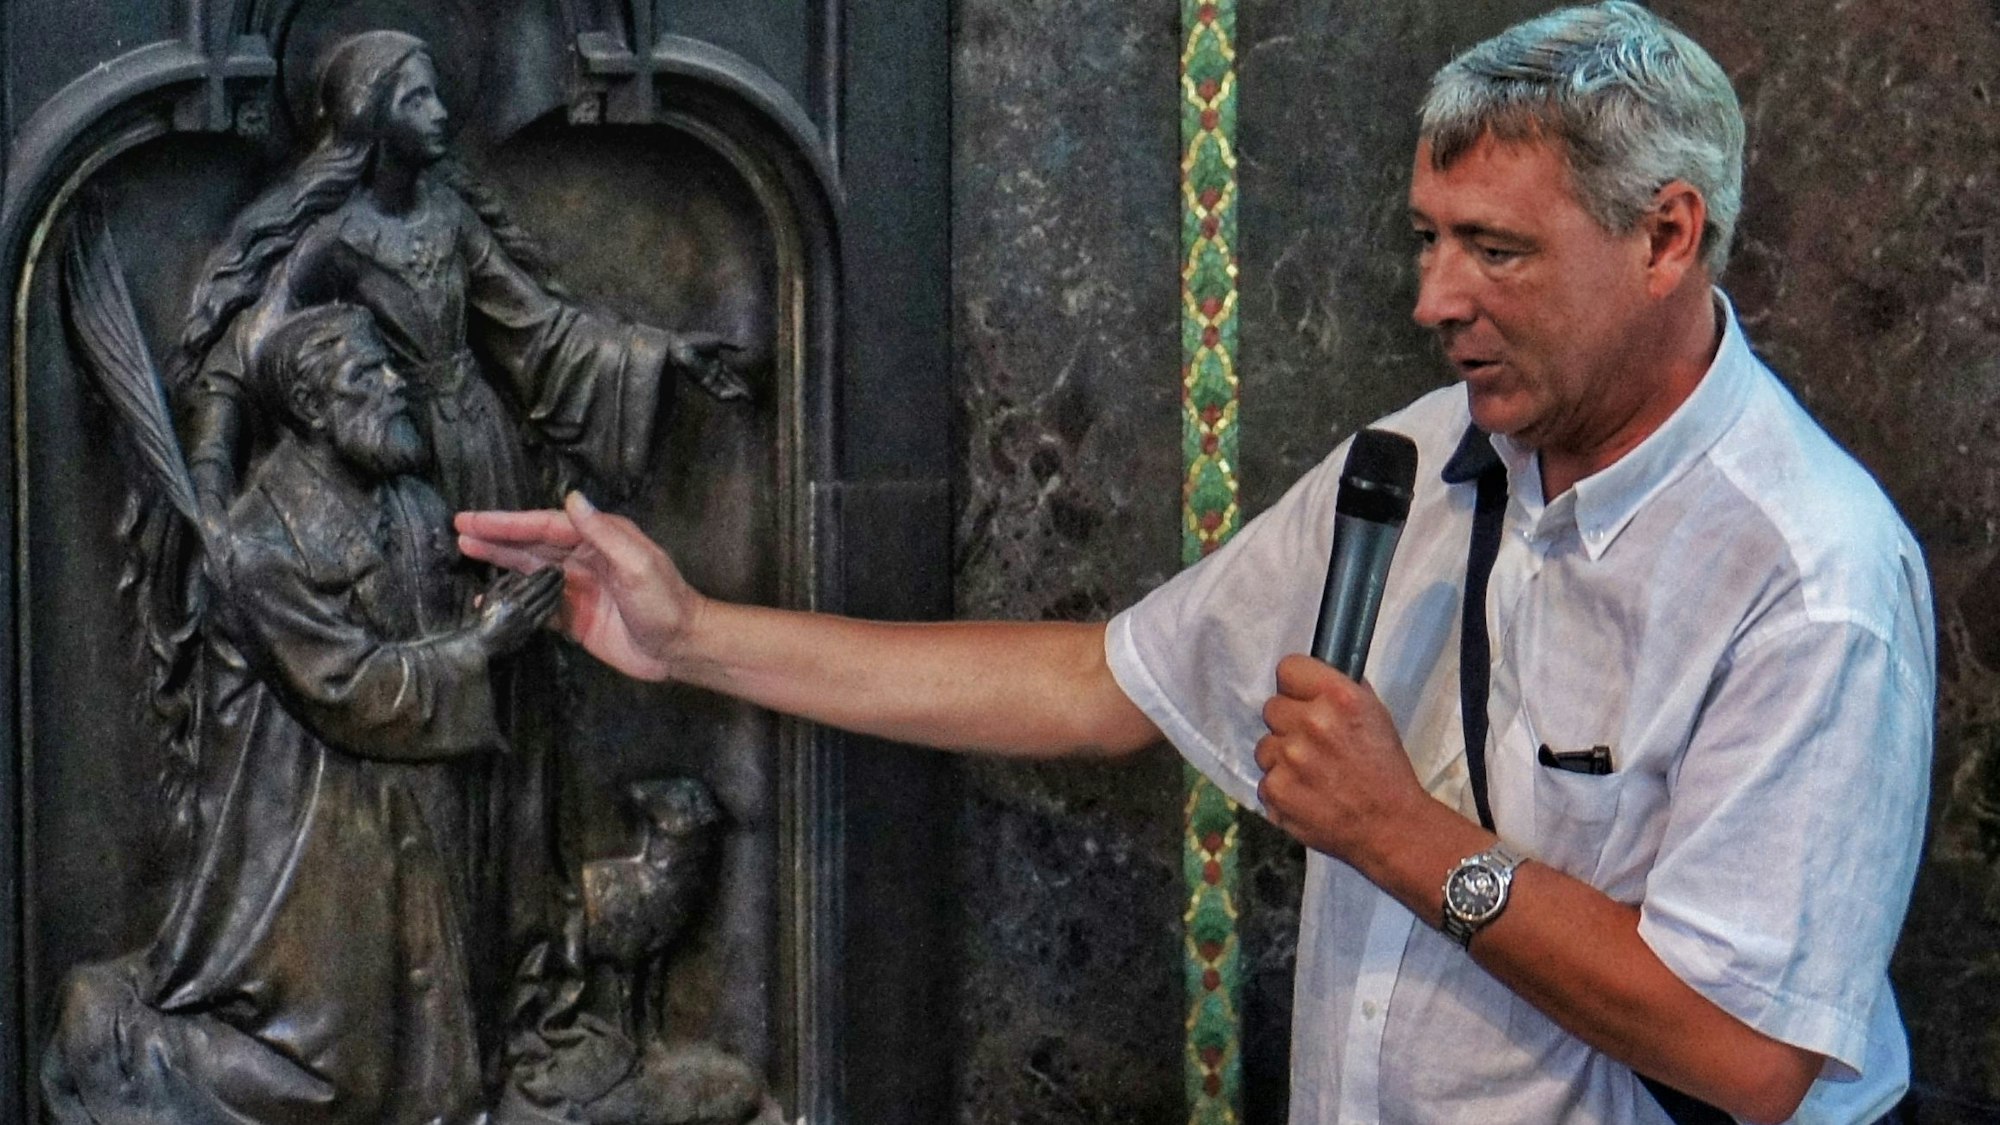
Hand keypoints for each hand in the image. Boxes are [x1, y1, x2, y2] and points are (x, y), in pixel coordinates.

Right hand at [455, 493, 697, 680]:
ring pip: (529, 570)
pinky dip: (512, 601)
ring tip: (465, 551)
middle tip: (459, 529)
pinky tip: (488, 600)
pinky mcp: (574, 618)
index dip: (509, 522)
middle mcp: (584, 559)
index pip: (545, 525)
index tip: (475, 519)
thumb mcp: (638, 564)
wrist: (680, 648)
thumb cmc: (665, 603)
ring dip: (499, 561)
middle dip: (496, 536)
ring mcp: (577, 589)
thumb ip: (604, 533)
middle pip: (532, 544)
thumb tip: (572, 498)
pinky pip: (535, 606)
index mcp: (600, 539)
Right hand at [475, 566, 565, 655]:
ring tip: (562, 581)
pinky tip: (558, 598)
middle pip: (539, 590)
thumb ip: (503, 582)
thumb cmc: (485, 616)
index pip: (527, 582)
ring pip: (544, 601)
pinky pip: (545, 614)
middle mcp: (517, 606)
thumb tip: (518, 572)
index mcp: (506, 597)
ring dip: (555, 590)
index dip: (541, 573)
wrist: (483, 641)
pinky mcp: (530, 629)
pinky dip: (553, 605)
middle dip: (551, 579)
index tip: (550, 566)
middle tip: (561, 571)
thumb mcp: (490, 595)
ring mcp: (525, 618)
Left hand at [670, 331, 749, 401]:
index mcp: (717, 363)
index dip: (740, 383)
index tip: (749, 390)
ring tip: (745, 397)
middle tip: (751, 399)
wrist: (681, 345)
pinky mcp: (703, 383)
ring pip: (723, 391)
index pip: (731, 376)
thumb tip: (746, 348)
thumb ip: (732, 345)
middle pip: (729, 385)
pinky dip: (726, 395)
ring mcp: (708, 378)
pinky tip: (735, 395)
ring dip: (734, 395)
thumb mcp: (718, 340)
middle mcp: (713, 372)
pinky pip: (716, 392)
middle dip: (740, 392)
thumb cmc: (696, 339)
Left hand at [1253, 655, 1428, 864]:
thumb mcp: (1376, 716)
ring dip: (1282, 757)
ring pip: (1265, 745)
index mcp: (1339, 698)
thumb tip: (1312, 679)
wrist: (1389, 826)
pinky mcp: (1275, 790)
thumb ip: (1340, 691)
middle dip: (1289, 724)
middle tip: (1312, 744)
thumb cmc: (1385, 769)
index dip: (1296, 686)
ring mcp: (1289, 758)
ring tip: (1311, 774)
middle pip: (1272, 707)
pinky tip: (1306, 795)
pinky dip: (1282, 787)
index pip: (1288, 669)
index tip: (1303, 700)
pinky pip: (1265, 778)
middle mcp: (1311, 723)